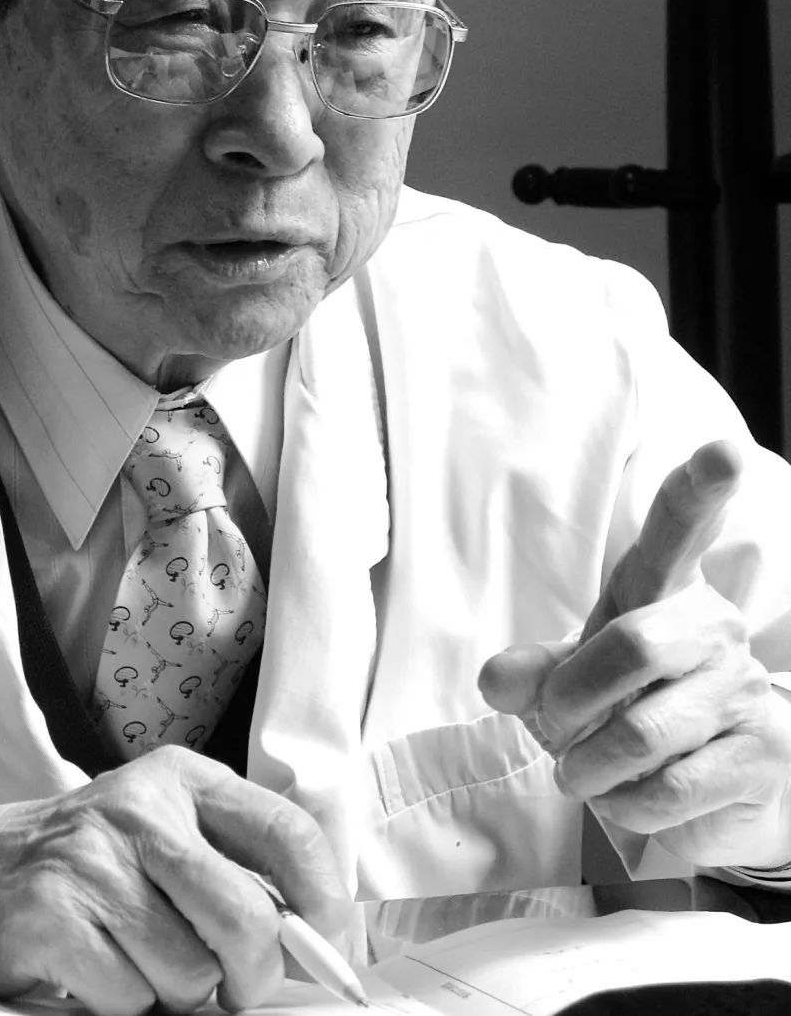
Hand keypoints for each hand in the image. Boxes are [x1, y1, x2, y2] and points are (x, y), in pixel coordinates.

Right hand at [0, 746, 350, 1013]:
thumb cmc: (75, 864)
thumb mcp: (153, 833)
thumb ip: (225, 865)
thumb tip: (312, 939)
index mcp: (180, 778)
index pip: (286, 831)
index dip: (323, 901)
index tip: (330, 947)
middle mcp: (139, 807)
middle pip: (245, 917)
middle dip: (253, 975)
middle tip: (236, 989)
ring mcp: (92, 860)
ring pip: (190, 971)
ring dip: (173, 992)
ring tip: (133, 959)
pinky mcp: (53, 917)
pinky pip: (130, 997)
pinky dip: (121, 1003)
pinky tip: (92, 969)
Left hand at [478, 439, 790, 868]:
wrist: (710, 789)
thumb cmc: (629, 710)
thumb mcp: (569, 682)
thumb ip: (531, 674)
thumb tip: (496, 679)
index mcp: (663, 589)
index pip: (681, 529)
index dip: (701, 488)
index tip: (724, 450)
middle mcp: (715, 626)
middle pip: (631, 646)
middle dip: (571, 703)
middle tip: (558, 731)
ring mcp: (745, 690)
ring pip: (642, 734)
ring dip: (591, 768)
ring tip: (591, 771)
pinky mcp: (762, 755)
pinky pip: (668, 790)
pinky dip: (627, 807)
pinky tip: (633, 799)